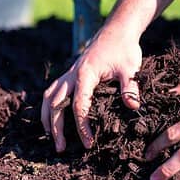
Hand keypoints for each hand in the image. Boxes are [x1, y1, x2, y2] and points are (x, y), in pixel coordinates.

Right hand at [41, 25, 141, 151]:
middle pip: (56, 104)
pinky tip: (51, 119)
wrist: (116, 31)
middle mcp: (72, 75)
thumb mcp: (131, 68)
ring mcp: (68, 74)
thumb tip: (132, 106)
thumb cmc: (124, 49)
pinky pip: (52, 92)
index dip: (82, 126)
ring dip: (47, 118)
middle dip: (56, 127)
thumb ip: (130, 87)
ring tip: (51, 138)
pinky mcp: (69, 75)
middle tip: (61, 148)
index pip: (78, 105)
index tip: (88, 143)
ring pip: (49, 97)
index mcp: (85, 75)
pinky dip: (48, 107)